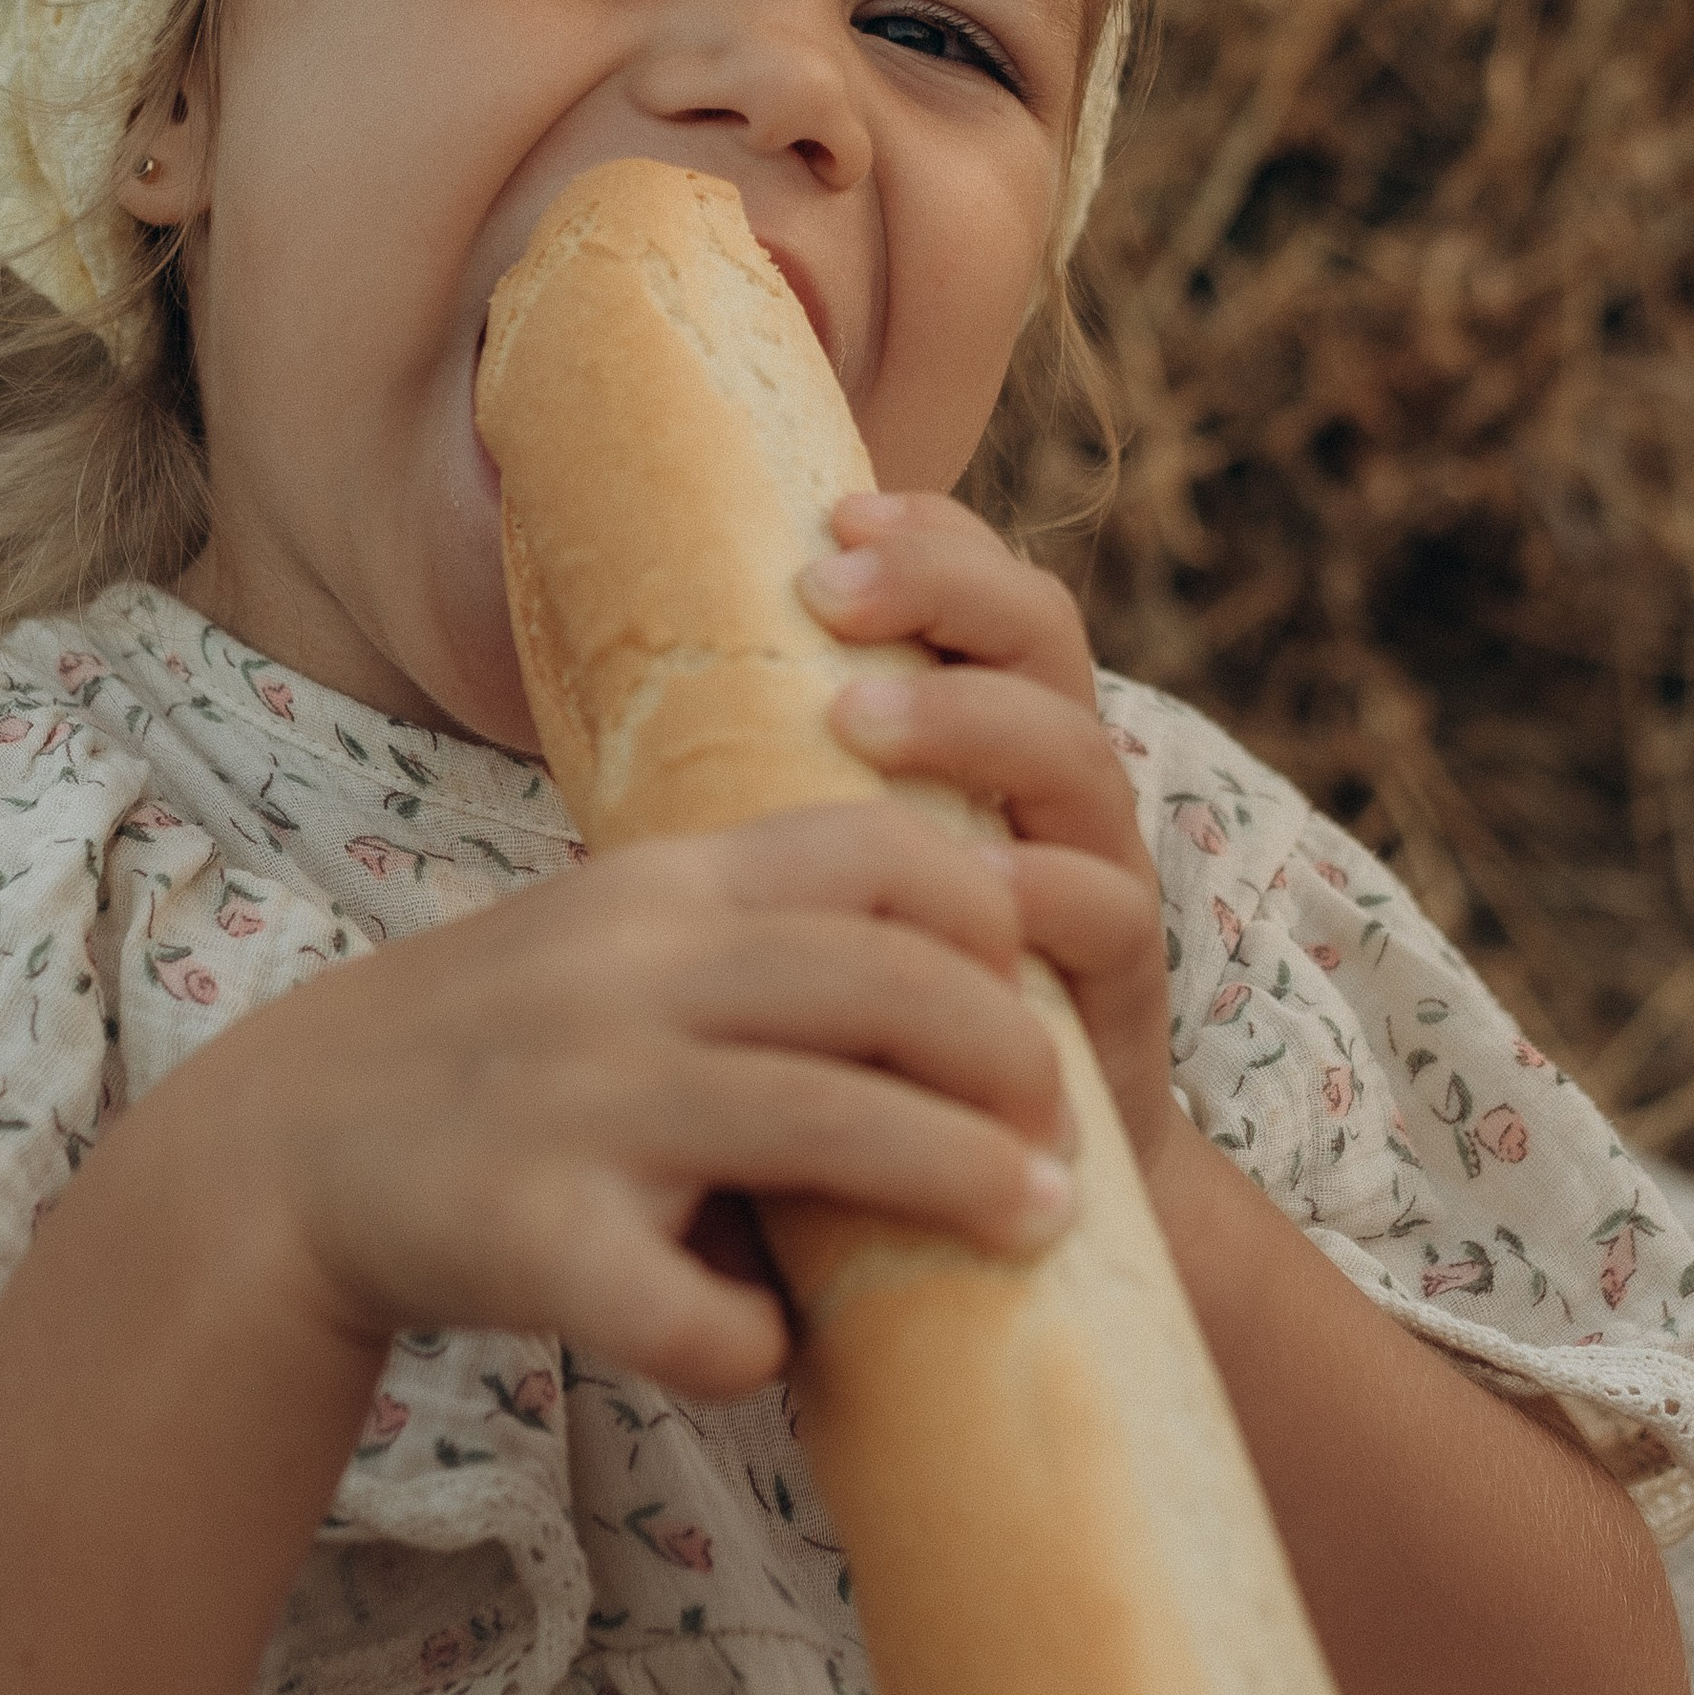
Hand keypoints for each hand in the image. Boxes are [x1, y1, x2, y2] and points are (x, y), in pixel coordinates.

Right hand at [185, 800, 1081, 1400]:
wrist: (283, 1152)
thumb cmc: (496, 1053)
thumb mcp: (611, 944)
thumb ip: (753, 945)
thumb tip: (967, 989)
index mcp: (658, 890)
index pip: (866, 850)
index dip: (984, 908)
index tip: (1038, 977)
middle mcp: (626, 976)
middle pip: (879, 985)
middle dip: (1008, 1053)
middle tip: (1073, 1126)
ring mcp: (580, 1105)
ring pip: (821, 1124)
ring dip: (956, 1175)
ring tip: (1039, 1221)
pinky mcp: (531, 1238)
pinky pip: (686, 1308)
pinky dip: (752, 1339)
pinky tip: (769, 1350)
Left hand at [796, 489, 1174, 1186]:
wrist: (994, 1185)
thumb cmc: (860, 1005)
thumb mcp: (808, 871)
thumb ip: (750, 776)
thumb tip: (577, 669)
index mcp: (987, 732)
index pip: (980, 590)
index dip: (929, 535)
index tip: (830, 510)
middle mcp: (1054, 785)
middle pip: (1042, 633)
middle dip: (945, 588)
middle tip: (827, 588)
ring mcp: (1098, 876)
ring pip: (1079, 753)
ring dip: (970, 719)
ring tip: (854, 717)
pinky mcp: (1117, 993)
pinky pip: (1107, 914)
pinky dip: (1042, 889)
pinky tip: (974, 879)